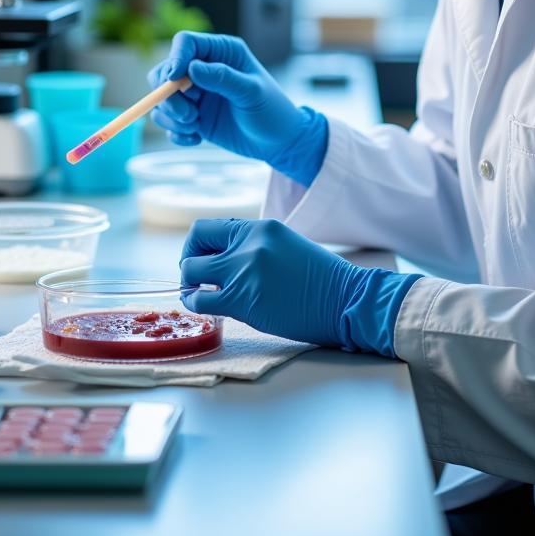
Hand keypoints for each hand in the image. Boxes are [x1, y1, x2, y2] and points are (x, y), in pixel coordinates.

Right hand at [147, 31, 326, 186]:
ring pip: (162, 99)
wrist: (278, 143)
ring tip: (196, 127)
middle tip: (188, 115)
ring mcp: (195, 94)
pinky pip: (168, 122)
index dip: (175, 58)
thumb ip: (223, 78)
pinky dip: (176, 132)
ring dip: (172, 116)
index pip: (185, 43)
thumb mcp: (251, 92)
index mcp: (221, 52)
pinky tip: (197, 139)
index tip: (174, 79)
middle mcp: (203, 70)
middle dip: (168, 95)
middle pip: (164, 72)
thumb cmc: (271, 111)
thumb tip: (191, 68)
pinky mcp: (192, 117)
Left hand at [179, 218, 422, 356]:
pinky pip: (202, 299)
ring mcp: (244, 270)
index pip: (207, 228)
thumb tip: (225, 259)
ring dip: (190, 286)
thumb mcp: (286, 245)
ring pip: (191, 273)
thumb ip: (255, 247)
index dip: (195, 245)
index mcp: (260, 228)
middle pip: (193, 248)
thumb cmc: (321, 278)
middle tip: (196, 280)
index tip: (200, 259)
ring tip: (200, 295)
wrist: (345, 299)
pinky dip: (197, 303)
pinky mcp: (242, 299)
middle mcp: (249, 243)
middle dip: (188, 266)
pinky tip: (207, 307)